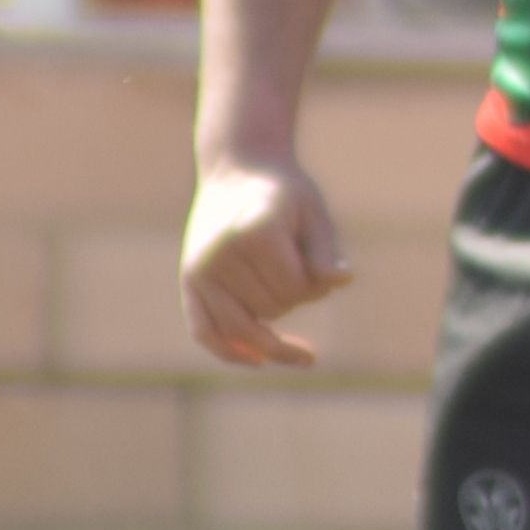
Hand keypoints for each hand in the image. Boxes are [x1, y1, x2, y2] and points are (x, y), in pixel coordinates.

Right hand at [181, 158, 351, 367]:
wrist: (237, 168)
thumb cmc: (284, 192)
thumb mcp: (314, 212)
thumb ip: (325, 251)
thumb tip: (341, 281)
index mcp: (254, 231)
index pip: (295, 289)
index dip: (314, 283)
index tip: (315, 259)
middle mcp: (220, 252)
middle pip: (271, 310)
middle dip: (293, 297)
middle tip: (295, 262)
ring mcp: (199, 269)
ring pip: (241, 330)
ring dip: (271, 322)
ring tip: (284, 296)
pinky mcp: (188, 280)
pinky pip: (204, 332)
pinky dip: (230, 352)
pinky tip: (259, 361)